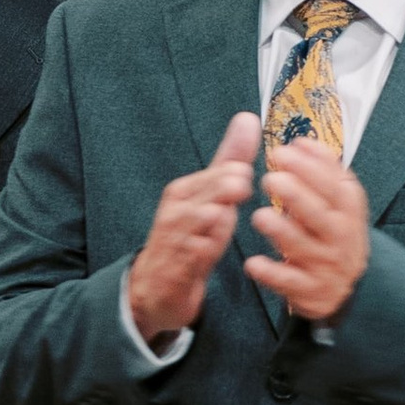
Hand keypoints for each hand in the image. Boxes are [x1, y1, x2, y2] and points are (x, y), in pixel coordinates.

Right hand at [127, 111, 261, 348]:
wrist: (156, 287)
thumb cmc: (187, 237)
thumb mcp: (208, 196)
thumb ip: (229, 159)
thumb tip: (247, 118)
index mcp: (185, 189)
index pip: (227, 169)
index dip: (244, 177)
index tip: (249, 187)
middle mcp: (177, 208)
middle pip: (221, 187)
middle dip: (236, 192)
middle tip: (241, 196)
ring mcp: (175, 235)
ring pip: (210, 216)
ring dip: (225, 221)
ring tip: (226, 221)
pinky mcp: (176, 264)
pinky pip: (199, 250)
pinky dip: (210, 248)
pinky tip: (214, 249)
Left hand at [250, 138, 371, 323]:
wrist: (352, 286)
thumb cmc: (336, 232)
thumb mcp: (340, 201)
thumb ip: (324, 171)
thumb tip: (302, 141)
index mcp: (348, 210)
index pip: (335, 186)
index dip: (311, 167)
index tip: (284, 151)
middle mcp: (340, 237)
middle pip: (320, 215)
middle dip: (297, 195)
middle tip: (270, 178)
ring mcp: (326, 265)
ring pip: (304, 248)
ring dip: (283, 233)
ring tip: (260, 217)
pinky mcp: (311, 291)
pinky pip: (291, 283)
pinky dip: (272, 274)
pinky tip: (253, 264)